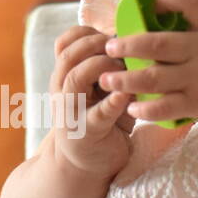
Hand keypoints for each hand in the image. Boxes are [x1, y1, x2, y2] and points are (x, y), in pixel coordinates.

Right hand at [48, 25, 135, 176]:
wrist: (86, 164)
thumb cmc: (100, 120)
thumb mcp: (100, 91)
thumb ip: (108, 68)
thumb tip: (135, 38)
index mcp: (65, 77)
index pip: (64, 44)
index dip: (85, 33)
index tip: (109, 33)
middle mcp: (62, 91)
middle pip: (68, 55)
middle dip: (95, 44)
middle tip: (119, 46)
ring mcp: (71, 111)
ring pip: (76, 77)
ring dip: (101, 65)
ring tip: (122, 66)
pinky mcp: (88, 132)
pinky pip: (99, 112)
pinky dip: (113, 101)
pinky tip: (126, 94)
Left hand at [98, 0, 197, 133]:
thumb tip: (192, 5)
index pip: (190, 5)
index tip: (149, 0)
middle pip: (159, 44)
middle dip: (129, 44)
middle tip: (109, 45)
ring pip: (155, 78)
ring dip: (127, 79)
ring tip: (107, 78)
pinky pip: (167, 107)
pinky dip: (147, 109)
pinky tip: (131, 108)